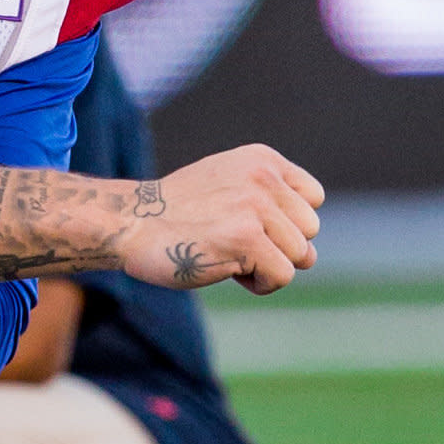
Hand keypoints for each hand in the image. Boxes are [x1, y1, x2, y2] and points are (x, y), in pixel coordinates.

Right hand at [115, 146, 325, 295]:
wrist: (130, 223)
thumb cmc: (175, 214)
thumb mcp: (226, 184)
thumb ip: (267, 199)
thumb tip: (309, 251)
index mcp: (262, 159)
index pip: (313, 198)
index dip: (288, 223)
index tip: (253, 227)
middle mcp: (263, 177)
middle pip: (310, 231)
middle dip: (280, 247)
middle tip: (237, 245)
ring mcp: (255, 207)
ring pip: (301, 255)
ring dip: (268, 267)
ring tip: (230, 256)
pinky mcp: (246, 239)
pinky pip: (282, 275)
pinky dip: (259, 284)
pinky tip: (226, 270)